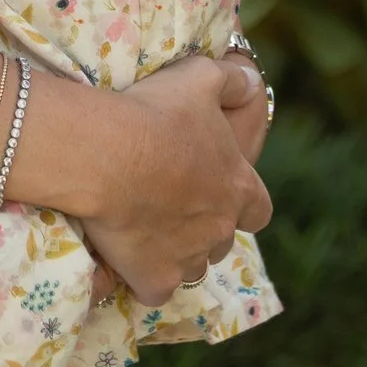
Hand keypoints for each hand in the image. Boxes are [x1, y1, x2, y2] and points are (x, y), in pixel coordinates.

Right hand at [73, 56, 270, 305]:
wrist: (107, 154)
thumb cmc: (155, 112)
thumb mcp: (201, 77)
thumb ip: (234, 80)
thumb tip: (254, 82)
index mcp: (237, 185)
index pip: (259, 208)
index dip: (242, 201)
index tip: (219, 192)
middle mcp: (220, 228)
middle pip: (221, 239)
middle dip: (203, 228)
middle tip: (170, 206)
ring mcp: (189, 258)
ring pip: (192, 266)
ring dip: (176, 252)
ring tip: (144, 229)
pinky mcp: (155, 279)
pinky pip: (154, 289)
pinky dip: (142, 276)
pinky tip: (123, 257)